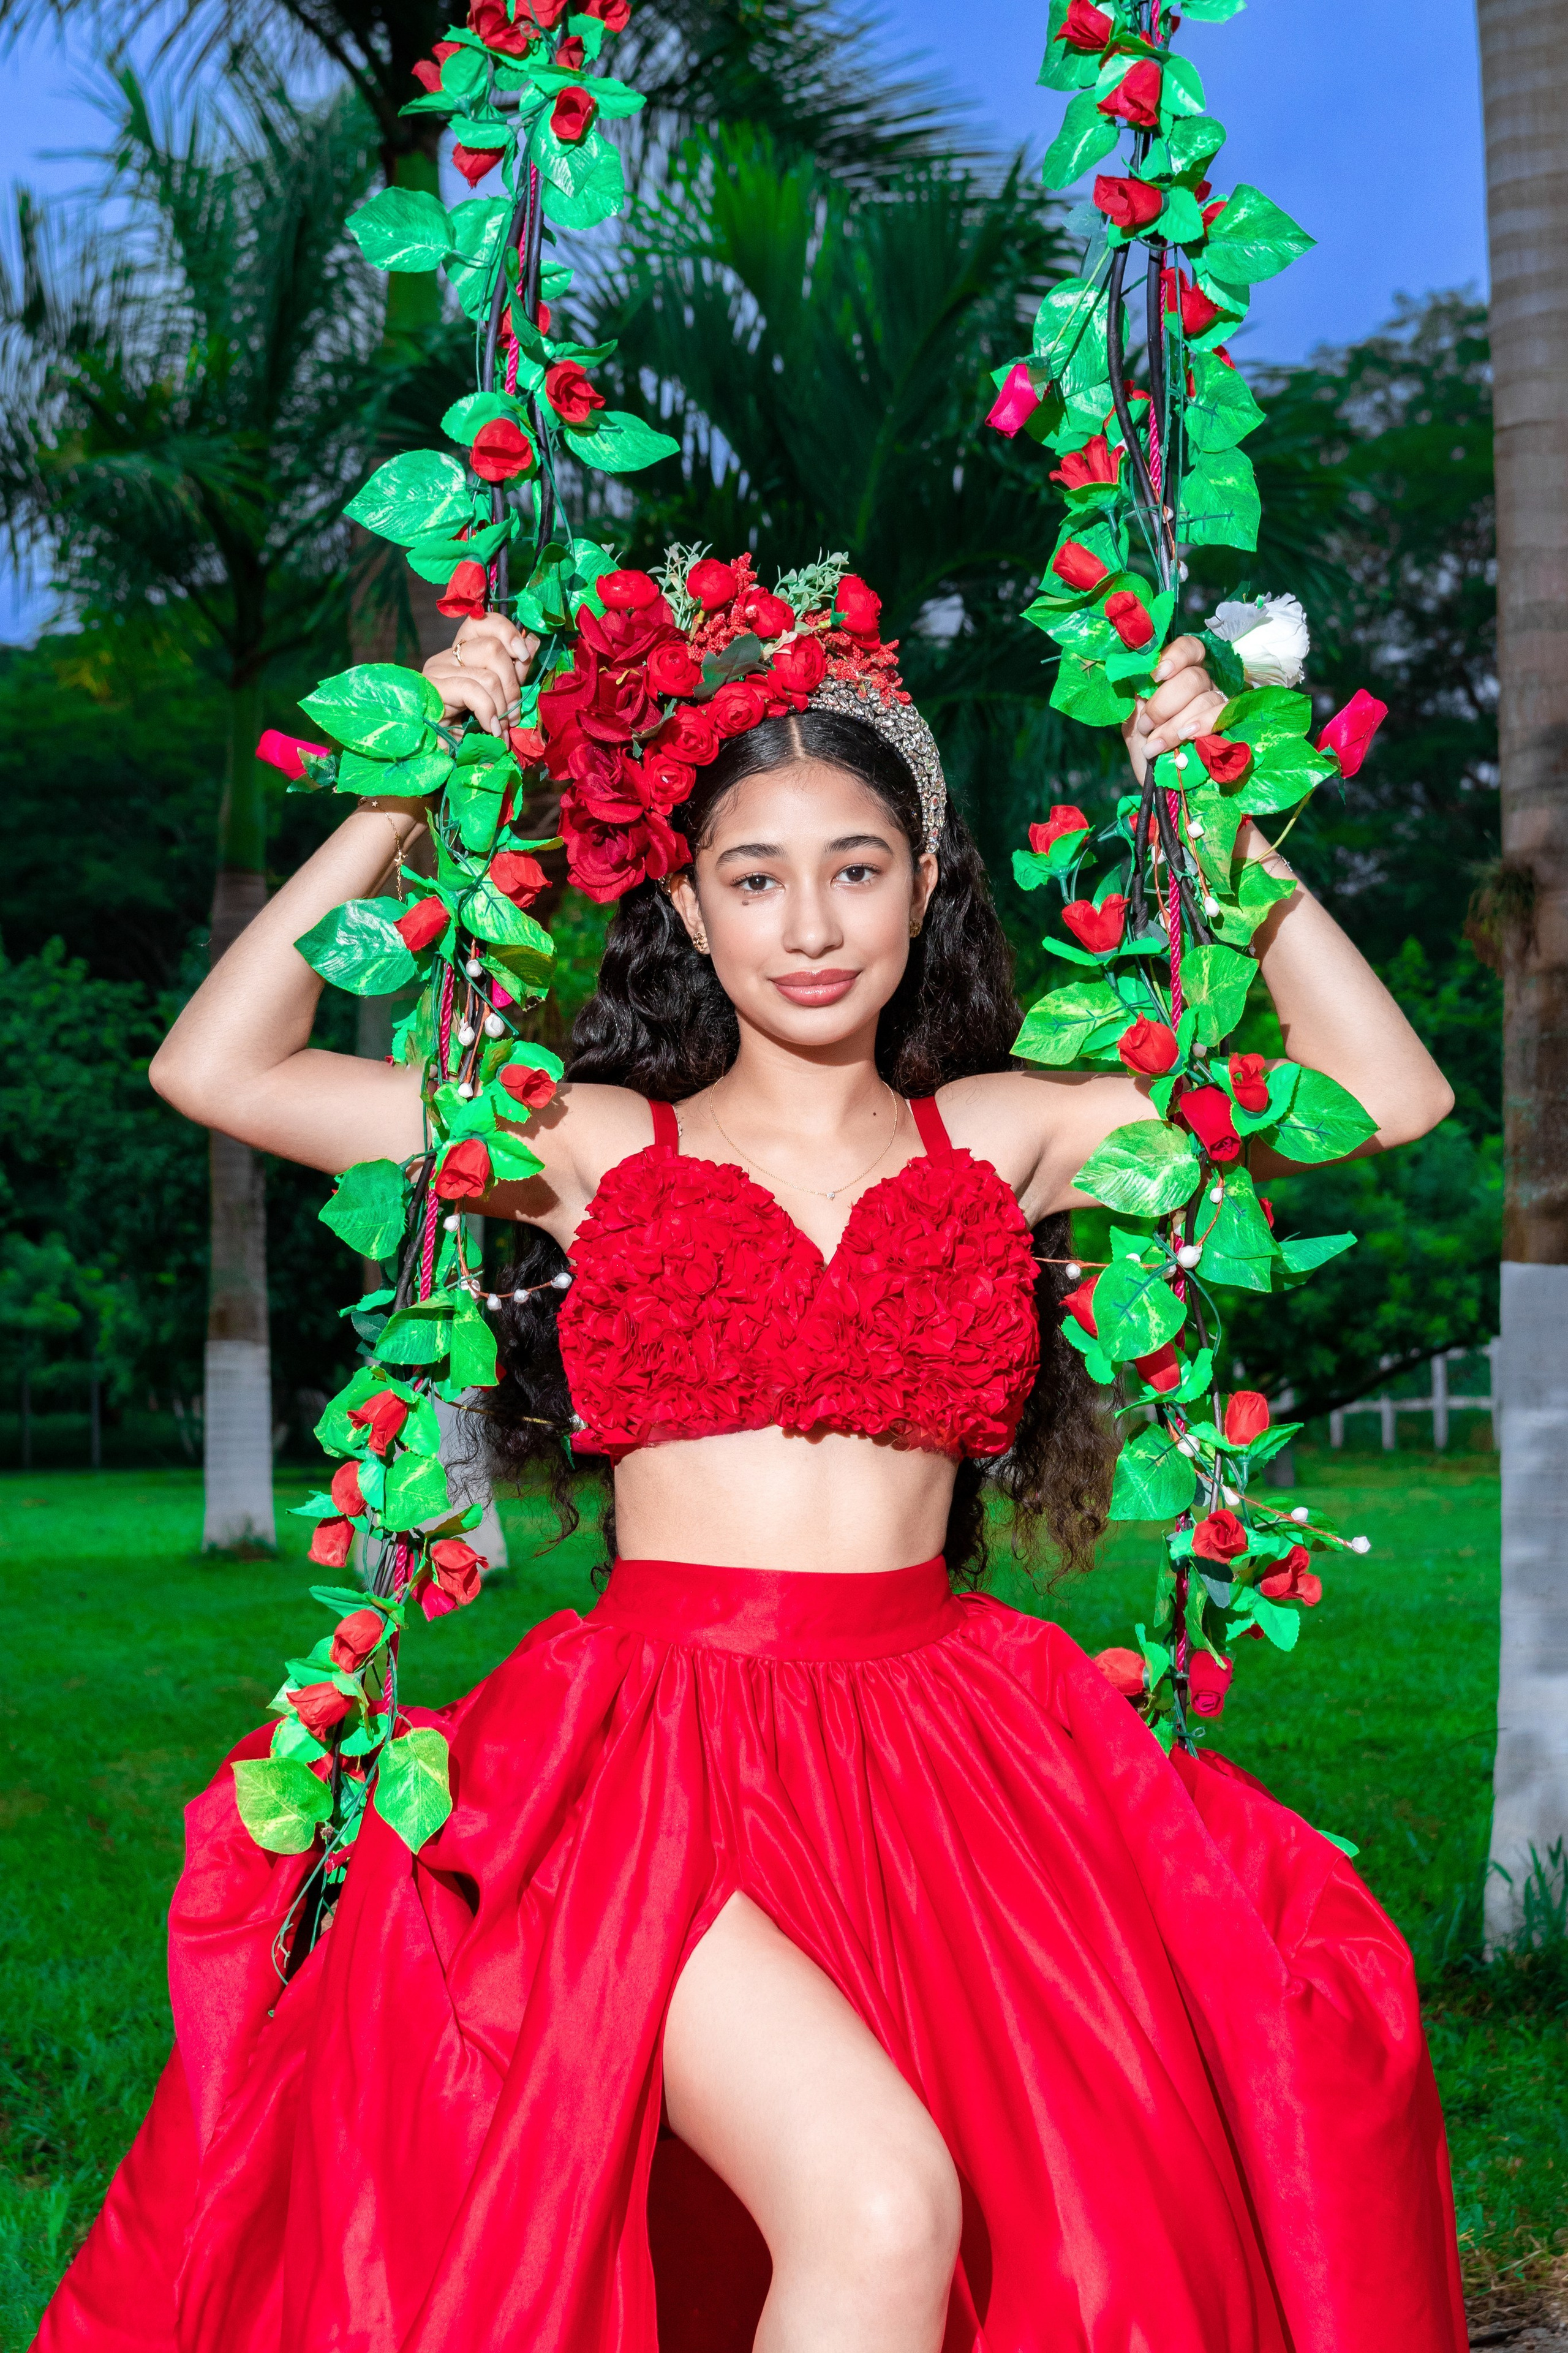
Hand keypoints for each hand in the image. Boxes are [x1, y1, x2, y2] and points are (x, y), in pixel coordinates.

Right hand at [424, 613, 538, 736]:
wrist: (431, 751)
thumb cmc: (464, 728)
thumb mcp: (495, 696)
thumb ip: (513, 671)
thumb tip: (532, 642)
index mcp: (461, 653)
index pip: (484, 622)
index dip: (508, 634)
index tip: (523, 658)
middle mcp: (447, 656)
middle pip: (493, 647)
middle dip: (512, 684)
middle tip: (512, 714)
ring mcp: (437, 671)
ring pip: (488, 673)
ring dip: (502, 705)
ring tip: (501, 728)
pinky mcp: (433, 688)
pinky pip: (473, 690)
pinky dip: (488, 712)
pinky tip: (490, 729)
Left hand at [1122, 635, 1229, 780]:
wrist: (1165, 785)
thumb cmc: (1149, 749)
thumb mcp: (1134, 724)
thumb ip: (1134, 699)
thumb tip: (1132, 674)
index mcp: (1177, 677)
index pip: (1188, 649)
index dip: (1175, 656)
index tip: (1156, 675)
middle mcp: (1202, 685)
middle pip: (1193, 676)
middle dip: (1164, 704)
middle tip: (1147, 726)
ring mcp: (1218, 704)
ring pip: (1205, 698)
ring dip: (1175, 724)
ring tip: (1157, 745)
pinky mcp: (1230, 725)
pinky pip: (1224, 714)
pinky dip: (1203, 724)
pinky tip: (1188, 737)